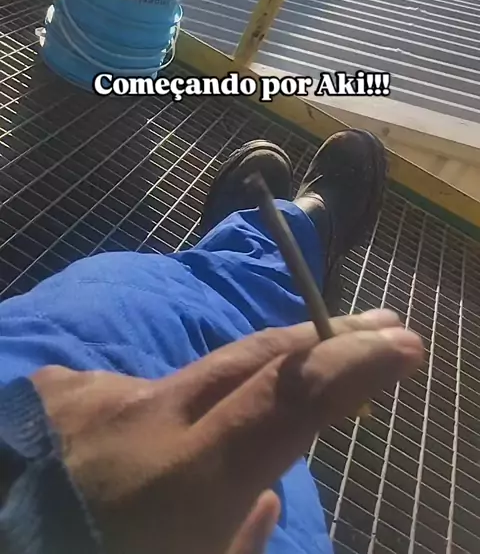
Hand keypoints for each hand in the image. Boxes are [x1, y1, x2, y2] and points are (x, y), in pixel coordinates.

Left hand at [31, 310, 422, 553]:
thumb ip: (237, 543)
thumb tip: (266, 498)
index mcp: (183, 478)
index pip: (288, 398)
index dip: (352, 365)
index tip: (404, 345)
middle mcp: (144, 418)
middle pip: (254, 357)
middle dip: (324, 337)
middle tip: (381, 323)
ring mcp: (96, 396)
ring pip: (194, 374)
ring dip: (244, 381)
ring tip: (274, 389)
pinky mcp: (58, 392)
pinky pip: (127, 395)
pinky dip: (151, 416)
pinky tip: (134, 445)